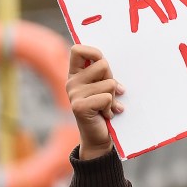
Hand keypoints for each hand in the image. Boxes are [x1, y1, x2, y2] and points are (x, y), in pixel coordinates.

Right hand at [66, 45, 122, 159]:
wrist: (99, 136)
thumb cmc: (104, 108)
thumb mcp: (104, 87)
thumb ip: (103, 73)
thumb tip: (106, 60)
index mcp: (76, 74)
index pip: (78, 50)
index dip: (94, 52)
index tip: (103, 61)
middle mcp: (72, 82)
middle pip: (102, 65)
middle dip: (112, 78)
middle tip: (109, 93)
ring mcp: (74, 94)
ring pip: (109, 83)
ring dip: (114, 97)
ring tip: (107, 106)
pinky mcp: (79, 107)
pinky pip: (107, 97)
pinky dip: (111, 107)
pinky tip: (106, 114)